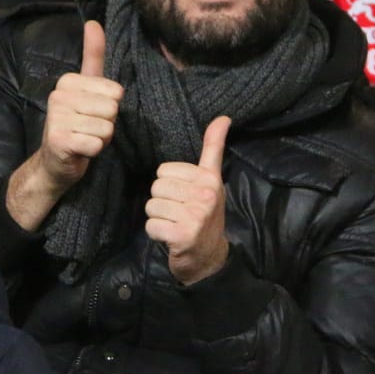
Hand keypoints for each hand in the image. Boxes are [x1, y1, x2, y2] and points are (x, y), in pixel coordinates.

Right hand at [6, 21, 122, 230]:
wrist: (54, 163)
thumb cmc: (76, 125)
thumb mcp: (87, 89)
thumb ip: (93, 56)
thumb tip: (93, 21)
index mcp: (67, 81)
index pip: (115, 91)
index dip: (110, 108)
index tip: (92, 114)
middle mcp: (58, 96)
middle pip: (112, 109)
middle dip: (106, 125)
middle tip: (88, 130)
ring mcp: (56, 118)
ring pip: (107, 128)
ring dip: (101, 139)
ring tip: (84, 139)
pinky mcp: (59, 140)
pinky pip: (97, 143)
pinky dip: (94, 152)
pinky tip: (80, 151)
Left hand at [147, 115, 230, 284]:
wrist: (209, 257)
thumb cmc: (206, 214)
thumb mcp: (212, 179)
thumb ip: (213, 148)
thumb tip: (223, 117)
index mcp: (209, 178)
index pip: (164, 170)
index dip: (169, 184)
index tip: (185, 196)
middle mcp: (205, 195)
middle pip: (156, 187)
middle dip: (162, 202)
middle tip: (179, 213)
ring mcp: (195, 216)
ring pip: (151, 206)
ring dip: (158, 218)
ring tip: (175, 224)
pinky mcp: (182, 235)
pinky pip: (151, 225)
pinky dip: (155, 233)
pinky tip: (170, 236)